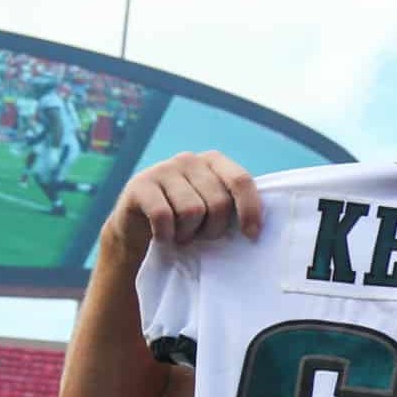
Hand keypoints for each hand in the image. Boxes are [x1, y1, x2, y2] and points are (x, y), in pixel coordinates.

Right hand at [102, 150, 260, 268]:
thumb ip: (233, 206)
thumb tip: (260, 228)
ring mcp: (162, 169)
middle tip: (201, 237)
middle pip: (218, 202)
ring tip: (181, 235)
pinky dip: (166, 234)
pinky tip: (163, 237)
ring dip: (188, 233)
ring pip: (192, 211)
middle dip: (213, 229)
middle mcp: (189, 159)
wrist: (137, 228)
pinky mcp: (139, 185)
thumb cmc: (185, 221)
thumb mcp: (212, 209)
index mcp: (214, 161)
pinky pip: (164, 216)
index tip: (252, 236)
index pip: (241, 181)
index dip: (250, 209)